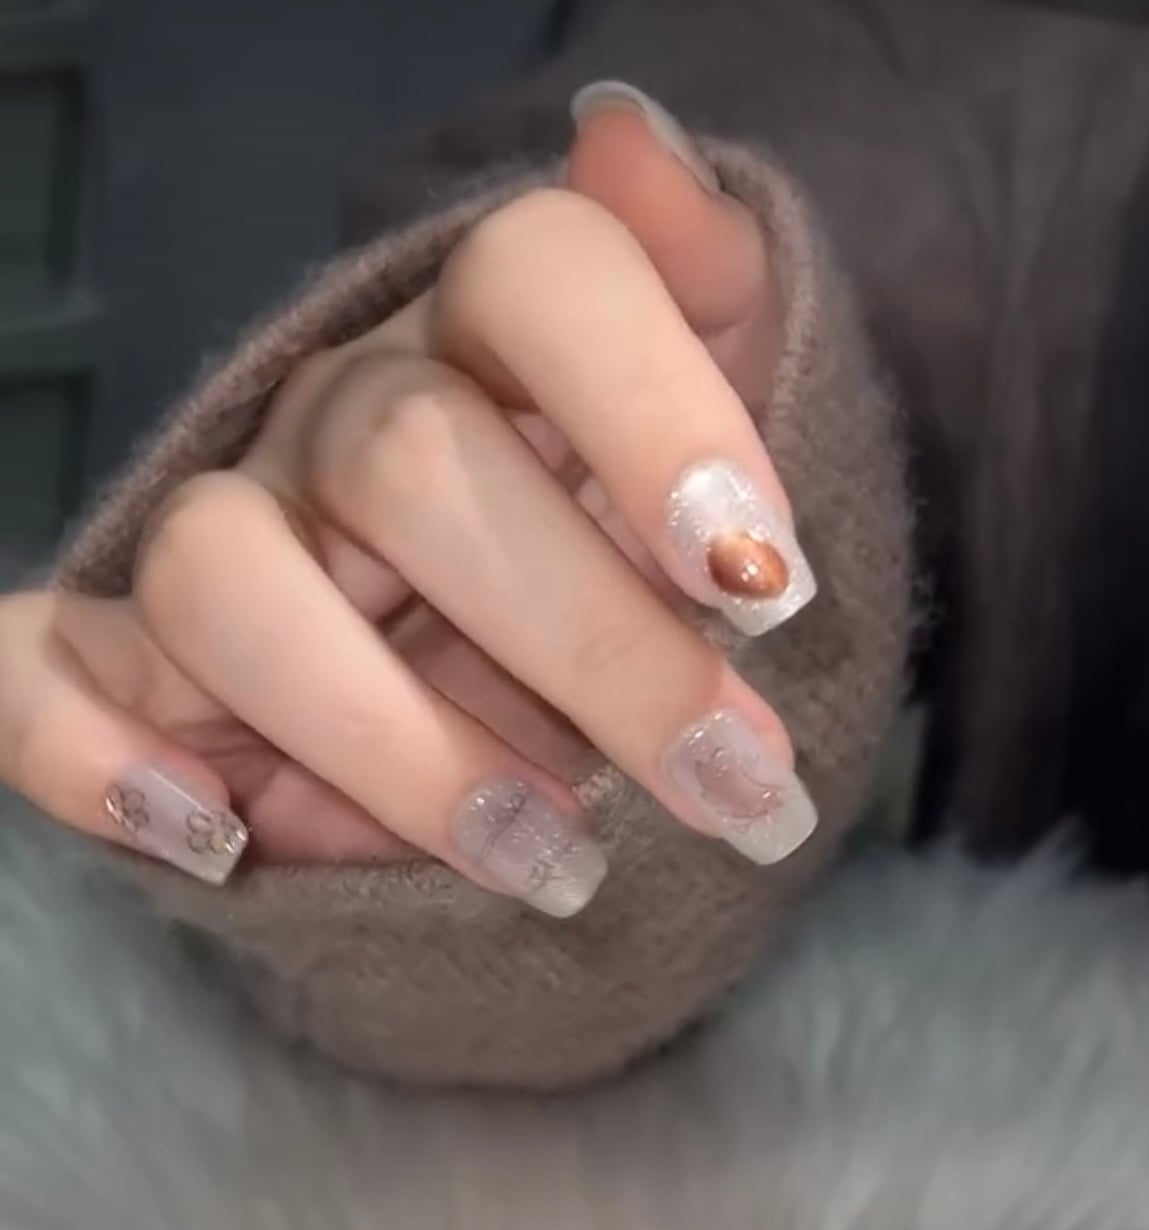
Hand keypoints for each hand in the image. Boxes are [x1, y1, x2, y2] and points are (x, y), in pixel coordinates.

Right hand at [0, 86, 817, 913]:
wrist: (537, 705)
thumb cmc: (639, 562)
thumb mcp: (728, 421)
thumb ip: (707, 289)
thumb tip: (630, 138)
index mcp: (483, 343)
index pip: (534, 277)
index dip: (653, 415)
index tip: (767, 585)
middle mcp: (335, 423)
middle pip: (411, 463)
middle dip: (598, 648)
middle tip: (735, 789)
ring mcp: (219, 541)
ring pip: (228, 584)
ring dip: (400, 747)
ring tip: (559, 864)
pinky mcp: (122, 669)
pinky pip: (33, 678)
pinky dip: (95, 759)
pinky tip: (215, 837)